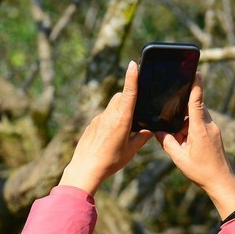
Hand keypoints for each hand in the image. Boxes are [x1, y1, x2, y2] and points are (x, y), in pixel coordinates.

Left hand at [59, 62, 150, 194]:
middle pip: (120, 97)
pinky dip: (112, 120)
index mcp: (121, 120)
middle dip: (129, 97)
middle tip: (137, 110)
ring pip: (112, 107)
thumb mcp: (130, 151)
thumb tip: (149, 131)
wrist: (85, 168)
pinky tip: (112, 137)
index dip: (132, 78)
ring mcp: (98, 119)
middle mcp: (109, 115)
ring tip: (125, 129)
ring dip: (121, 111)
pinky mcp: (92, 124)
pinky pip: (104, 116)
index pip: (129, 93)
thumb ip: (141, 138)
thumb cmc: (110, 161)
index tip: (134, 64)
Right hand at [156, 73, 234, 217]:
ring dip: (185, 123)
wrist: (221, 182)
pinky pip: (200, 124)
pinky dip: (190, 129)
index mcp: (200, 129)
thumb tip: (157, 131)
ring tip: (181, 140)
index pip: (197, 102)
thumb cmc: (201, 171)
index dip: (196, 86)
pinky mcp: (214, 134)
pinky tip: (185, 141)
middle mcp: (209, 126)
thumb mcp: (179, 158)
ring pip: (196, 117)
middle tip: (173, 120)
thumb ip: (166, 142)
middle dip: (182, 111)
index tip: (197, 72)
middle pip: (194, 107)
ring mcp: (213, 129)